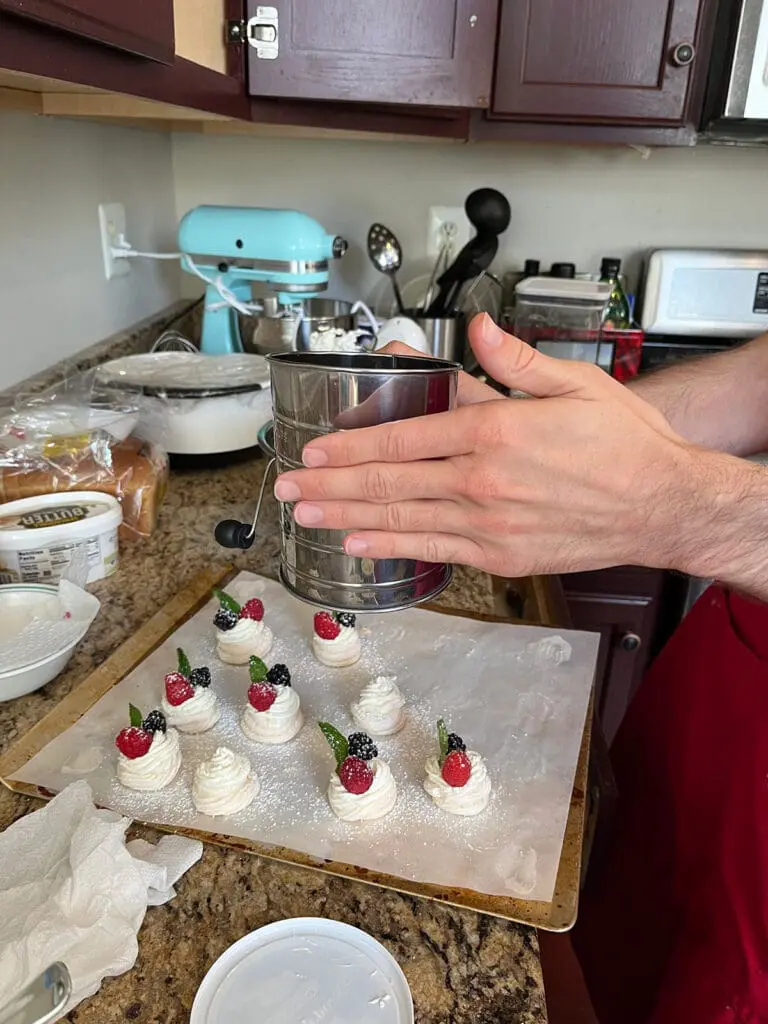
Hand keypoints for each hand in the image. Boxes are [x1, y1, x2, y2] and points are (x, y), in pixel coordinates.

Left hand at [273, 315, 705, 577]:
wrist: (663, 505)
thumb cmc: (623, 444)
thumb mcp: (573, 383)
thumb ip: (512, 360)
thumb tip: (474, 329)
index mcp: (492, 432)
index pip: (401, 437)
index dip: (349, 446)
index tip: (313, 450)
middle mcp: (481, 481)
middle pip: (387, 481)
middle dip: (329, 484)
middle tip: (287, 488)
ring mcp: (488, 524)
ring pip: (400, 518)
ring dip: (345, 515)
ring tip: (305, 515)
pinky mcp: (499, 555)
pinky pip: (432, 549)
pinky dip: (391, 546)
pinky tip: (358, 543)